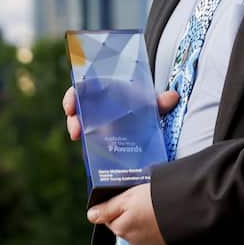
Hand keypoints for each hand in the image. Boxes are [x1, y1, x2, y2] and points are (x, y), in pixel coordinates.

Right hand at [62, 87, 180, 140]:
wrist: (145, 121)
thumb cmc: (143, 106)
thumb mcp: (150, 104)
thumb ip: (159, 102)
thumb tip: (173, 97)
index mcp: (104, 93)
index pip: (82, 90)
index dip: (72, 97)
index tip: (70, 106)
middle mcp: (96, 108)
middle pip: (77, 111)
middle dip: (73, 120)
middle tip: (76, 130)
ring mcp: (95, 125)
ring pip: (80, 127)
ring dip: (76, 131)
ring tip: (79, 138)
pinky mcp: (98, 141)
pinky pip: (89, 144)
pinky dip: (87, 148)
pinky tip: (89, 154)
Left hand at [87, 184, 166, 244]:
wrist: (187, 211)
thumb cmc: (158, 201)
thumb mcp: (128, 197)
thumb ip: (108, 208)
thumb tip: (91, 215)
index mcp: (120, 227)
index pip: (108, 215)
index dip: (117, 202)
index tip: (127, 194)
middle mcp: (130, 238)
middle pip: (121, 221)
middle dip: (128, 210)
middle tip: (142, 197)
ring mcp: (145, 241)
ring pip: (135, 225)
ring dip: (140, 216)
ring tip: (153, 204)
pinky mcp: (158, 241)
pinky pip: (149, 229)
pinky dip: (152, 221)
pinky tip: (160, 213)